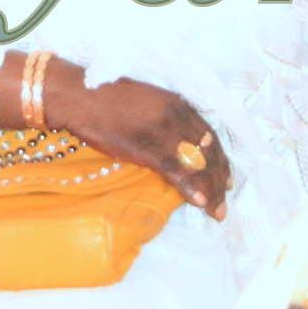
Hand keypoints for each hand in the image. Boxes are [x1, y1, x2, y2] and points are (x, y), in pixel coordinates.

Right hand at [47, 65, 230, 218]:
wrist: (81, 95)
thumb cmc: (108, 95)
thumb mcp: (148, 98)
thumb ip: (168, 115)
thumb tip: (180, 137)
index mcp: (178, 103)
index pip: (209, 136)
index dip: (220, 160)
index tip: (226, 179)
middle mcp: (176, 117)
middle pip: (208, 153)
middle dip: (219, 180)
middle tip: (224, 202)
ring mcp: (163, 133)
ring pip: (196, 165)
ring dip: (210, 191)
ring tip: (215, 212)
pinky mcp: (147, 148)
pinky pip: (176, 171)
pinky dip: (190, 189)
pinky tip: (199, 203)